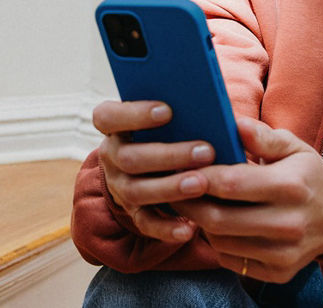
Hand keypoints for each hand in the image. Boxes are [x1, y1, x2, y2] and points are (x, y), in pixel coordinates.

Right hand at [92, 99, 215, 241]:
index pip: (107, 117)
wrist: (151, 161)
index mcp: (115, 128)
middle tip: (207, 151)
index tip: (168, 110)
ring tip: (201, 183)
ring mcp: (120, 186)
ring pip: (137, 191)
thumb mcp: (169, 116)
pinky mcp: (133, 212)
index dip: (134, 113)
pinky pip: (146, 223)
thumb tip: (207, 101)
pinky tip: (189, 229)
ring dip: (170, 188)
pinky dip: (166, 228)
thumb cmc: (171, 127)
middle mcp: (112, 157)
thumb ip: (180, 108)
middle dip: (170, 155)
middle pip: (130, 158)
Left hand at [173, 116, 322, 282]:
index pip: (231, 184)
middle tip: (176, 190)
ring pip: (220, 242)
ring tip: (199, 205)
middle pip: (218, 219)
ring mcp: (284, 252)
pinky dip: (219, 243)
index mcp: (292, 186)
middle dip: (190, 204)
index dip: (200, 177)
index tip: (182, 167)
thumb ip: (262, 137)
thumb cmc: (310, 176)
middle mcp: (289, 223)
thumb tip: (233, 124)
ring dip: (202, 224)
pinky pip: (231, 260)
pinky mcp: (279, 272)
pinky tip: (222, 226)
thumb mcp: (294, 148)